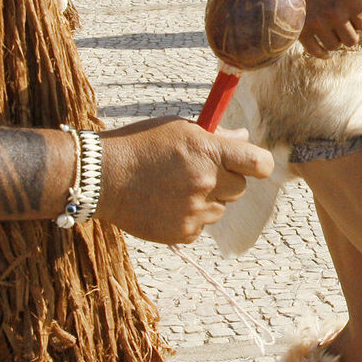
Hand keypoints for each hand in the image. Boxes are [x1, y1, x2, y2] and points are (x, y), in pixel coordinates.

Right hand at [95, 118, 273, 244]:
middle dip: (226, 180)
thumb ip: (215, 136)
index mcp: (208, 151)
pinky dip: (189, 218)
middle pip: (240, 188)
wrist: (101, 177)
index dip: (259, 165)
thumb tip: (244, 137)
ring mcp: (194, 210)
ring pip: (220, 208)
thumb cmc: (140, 145)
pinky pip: (200, 226)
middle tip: (199, 173)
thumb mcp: (178, 128)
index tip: (253, 165)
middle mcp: (206, 182)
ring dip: (207, 200)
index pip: (259, 163)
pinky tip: (165, 204)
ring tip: (174, 189)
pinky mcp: (182, 232)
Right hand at [299, 0, 361, 52]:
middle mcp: (334, 14)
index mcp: (349, 1)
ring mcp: (317, 23)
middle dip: (349, 34)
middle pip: (351, 40)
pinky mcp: (302, 30)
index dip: (360, 21)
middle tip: (342, 25)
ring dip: (335, 41)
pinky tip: (325, 50)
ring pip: (335, 46)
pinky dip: (322, 53)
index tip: (352, 15)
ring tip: (331, 31)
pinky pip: (316, 51)